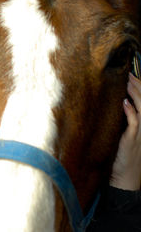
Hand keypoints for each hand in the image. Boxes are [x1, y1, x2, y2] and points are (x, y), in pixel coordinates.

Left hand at [110, 73, 140, 189]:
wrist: (125, 177)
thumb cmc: (121, 155)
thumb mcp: (123, 135)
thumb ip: (122, 121)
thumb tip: (114, 104)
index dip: (140, 87)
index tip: (131, 74)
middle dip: (138, 86)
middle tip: (129, 74)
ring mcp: (139, 132)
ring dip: (136, 95)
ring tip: (128, 82)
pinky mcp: (132, 140)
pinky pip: (134, 123)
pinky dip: (131, 112)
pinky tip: (125, 103)